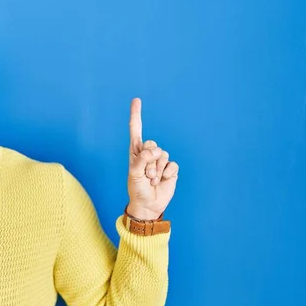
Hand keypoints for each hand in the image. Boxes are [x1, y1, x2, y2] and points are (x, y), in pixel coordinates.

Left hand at [127, 98, 178, 219]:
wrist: (149, 204)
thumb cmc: (137, 189)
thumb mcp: (134, 174)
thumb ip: (141, 159)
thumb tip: (155, 150)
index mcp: (135, 152)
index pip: (135, 130)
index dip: (136, 115)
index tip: (136, 100)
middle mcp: (148, 153)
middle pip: (152, 144)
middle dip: (148, 161)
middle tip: (145, 175)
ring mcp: (160, 160)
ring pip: (162, 156)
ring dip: (156, 170)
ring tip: (151, 180)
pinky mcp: (170, 168)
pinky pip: (172, 165)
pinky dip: (166, 174)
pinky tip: (162, 181)